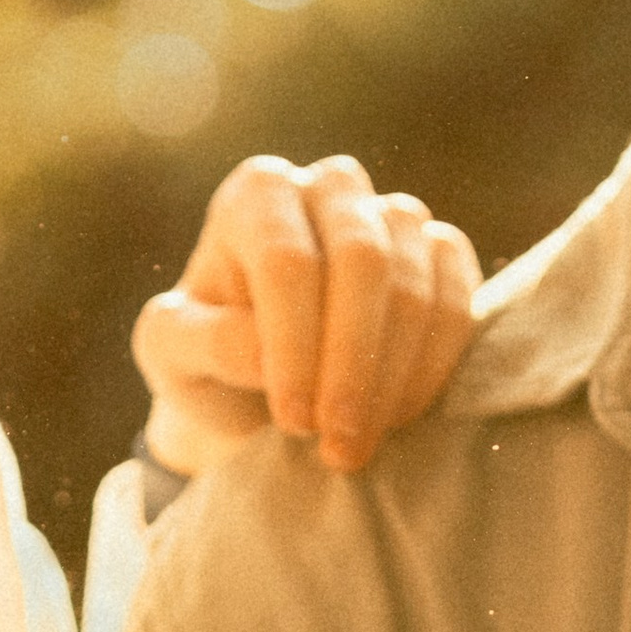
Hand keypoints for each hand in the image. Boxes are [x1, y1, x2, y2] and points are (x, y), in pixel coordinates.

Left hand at [133, 154, 481, 475]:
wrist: (259, 385)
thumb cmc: (209, 360)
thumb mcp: (172, 356)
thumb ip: (204, 343)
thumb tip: (263, 353)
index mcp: (258, 194)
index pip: (288, 260)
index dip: (294, 345)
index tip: (293, 422)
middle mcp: (330, 187)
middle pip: (363, 259)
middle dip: (352, 362)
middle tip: (337, 444)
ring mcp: (394, 215)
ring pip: (416, 281)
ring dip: (393, 373)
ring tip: (360, 441)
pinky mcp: (443, 252)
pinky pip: (458, 297)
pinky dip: (435, 364)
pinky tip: (399, 414)